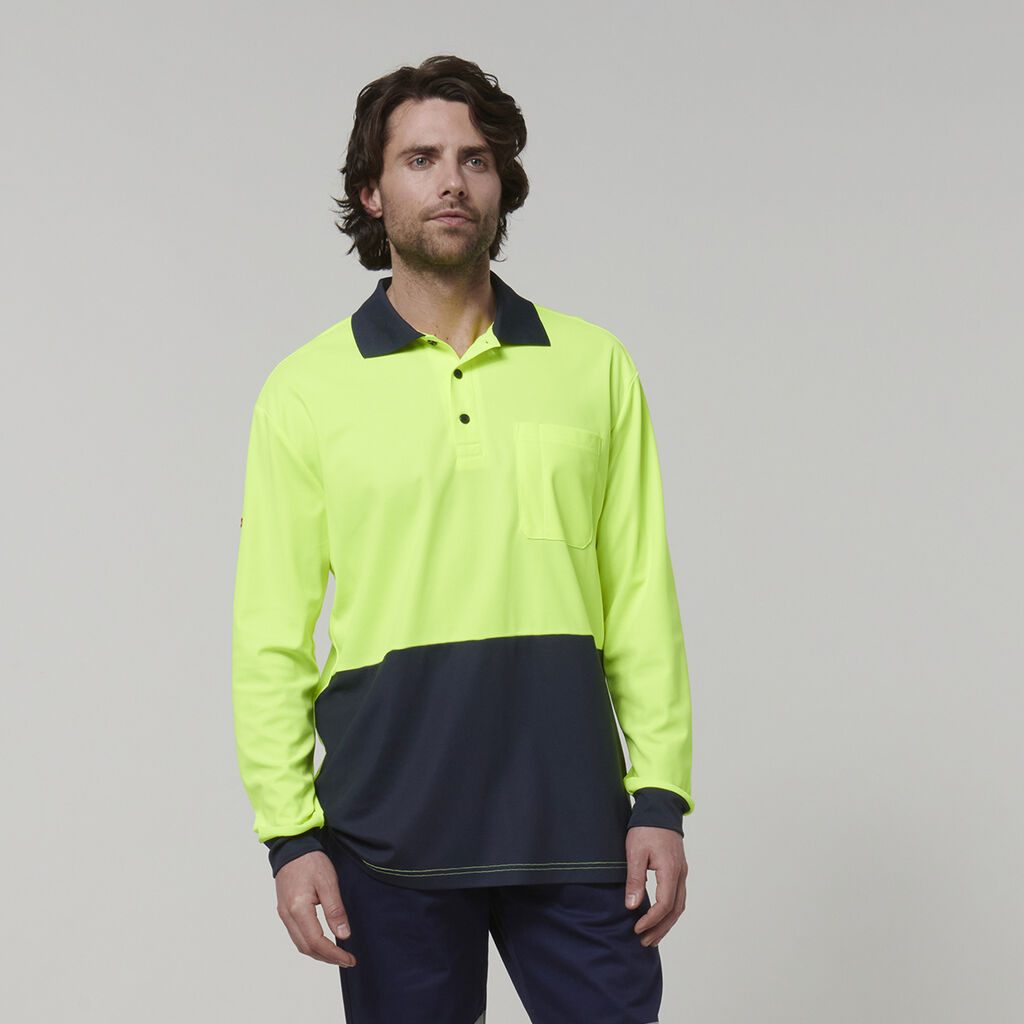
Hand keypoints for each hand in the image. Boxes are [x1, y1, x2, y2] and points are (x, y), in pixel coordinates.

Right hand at [275, 851, 356, 966]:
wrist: (292, 847)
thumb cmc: (310, 861)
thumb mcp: (328, 882)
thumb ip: (335, 910)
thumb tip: (343, 935)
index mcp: (298, 909)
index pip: (316, 942)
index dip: (334, 955)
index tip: (349, 959)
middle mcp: (287, 916)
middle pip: (306, 948)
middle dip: (327, 958)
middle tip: (346, 960)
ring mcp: (283, 914)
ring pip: (300, 944)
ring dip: (318, 953)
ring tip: (337, 955)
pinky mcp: (284, 911)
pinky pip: (296, 935)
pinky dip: (310, 944)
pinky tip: (323, 942)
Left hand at [624, 826, 686, 947]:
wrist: (660, 809)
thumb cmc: (646, 828)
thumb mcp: (635, 852)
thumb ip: (635, 880)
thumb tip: (632, 906)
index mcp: (671, 871)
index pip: (664, 905)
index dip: (651, 921)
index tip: (636, 929)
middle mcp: (681, 874)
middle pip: (675, 911)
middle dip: (660, 929)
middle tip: (644, 941)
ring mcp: (682, 872)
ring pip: (679, 906)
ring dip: (666, 924)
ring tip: (651, 937)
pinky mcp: (679, 870)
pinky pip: (678, 897)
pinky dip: (669, 912)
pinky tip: (659, 918)